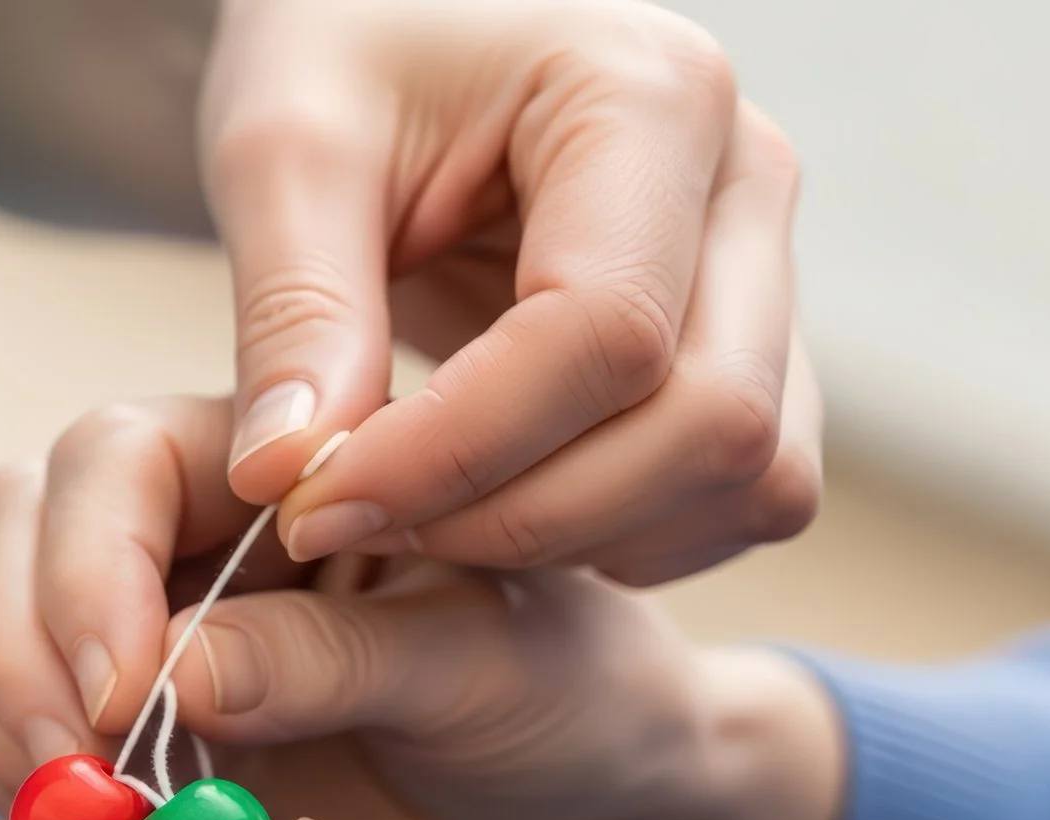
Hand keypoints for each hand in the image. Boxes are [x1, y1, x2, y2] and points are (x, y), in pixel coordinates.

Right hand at [0, 397, 840, 819]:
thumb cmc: (575, 704)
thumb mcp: (489, 668)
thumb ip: (339, 657)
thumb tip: (172, 671)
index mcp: (288, 459)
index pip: (123, 458)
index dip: (95, 565)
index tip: (128, 693)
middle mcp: (193, 524)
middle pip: (23, 529)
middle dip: (27, 652)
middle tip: (79, 780)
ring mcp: (144, 628)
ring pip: (0, 628)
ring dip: (16, 726)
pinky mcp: (128, 739)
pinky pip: (27, 740)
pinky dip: (32, 800)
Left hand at [202, 0, 819, 583]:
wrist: (395, 29)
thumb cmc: (344, 52)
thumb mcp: (282, 148)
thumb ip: (295, 311)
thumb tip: (292, 477)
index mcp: (647, 94)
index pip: (601, 334)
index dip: (456, 453)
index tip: (311, 501)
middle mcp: (745, 178)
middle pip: (704, 420)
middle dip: (518, 514)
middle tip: (349, 518)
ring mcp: (767, 265)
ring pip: (744, 474)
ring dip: (577, 538)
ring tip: (410, 515)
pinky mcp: (755, 342)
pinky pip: (745, 493)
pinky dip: (623, 537)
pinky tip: (489, 507)